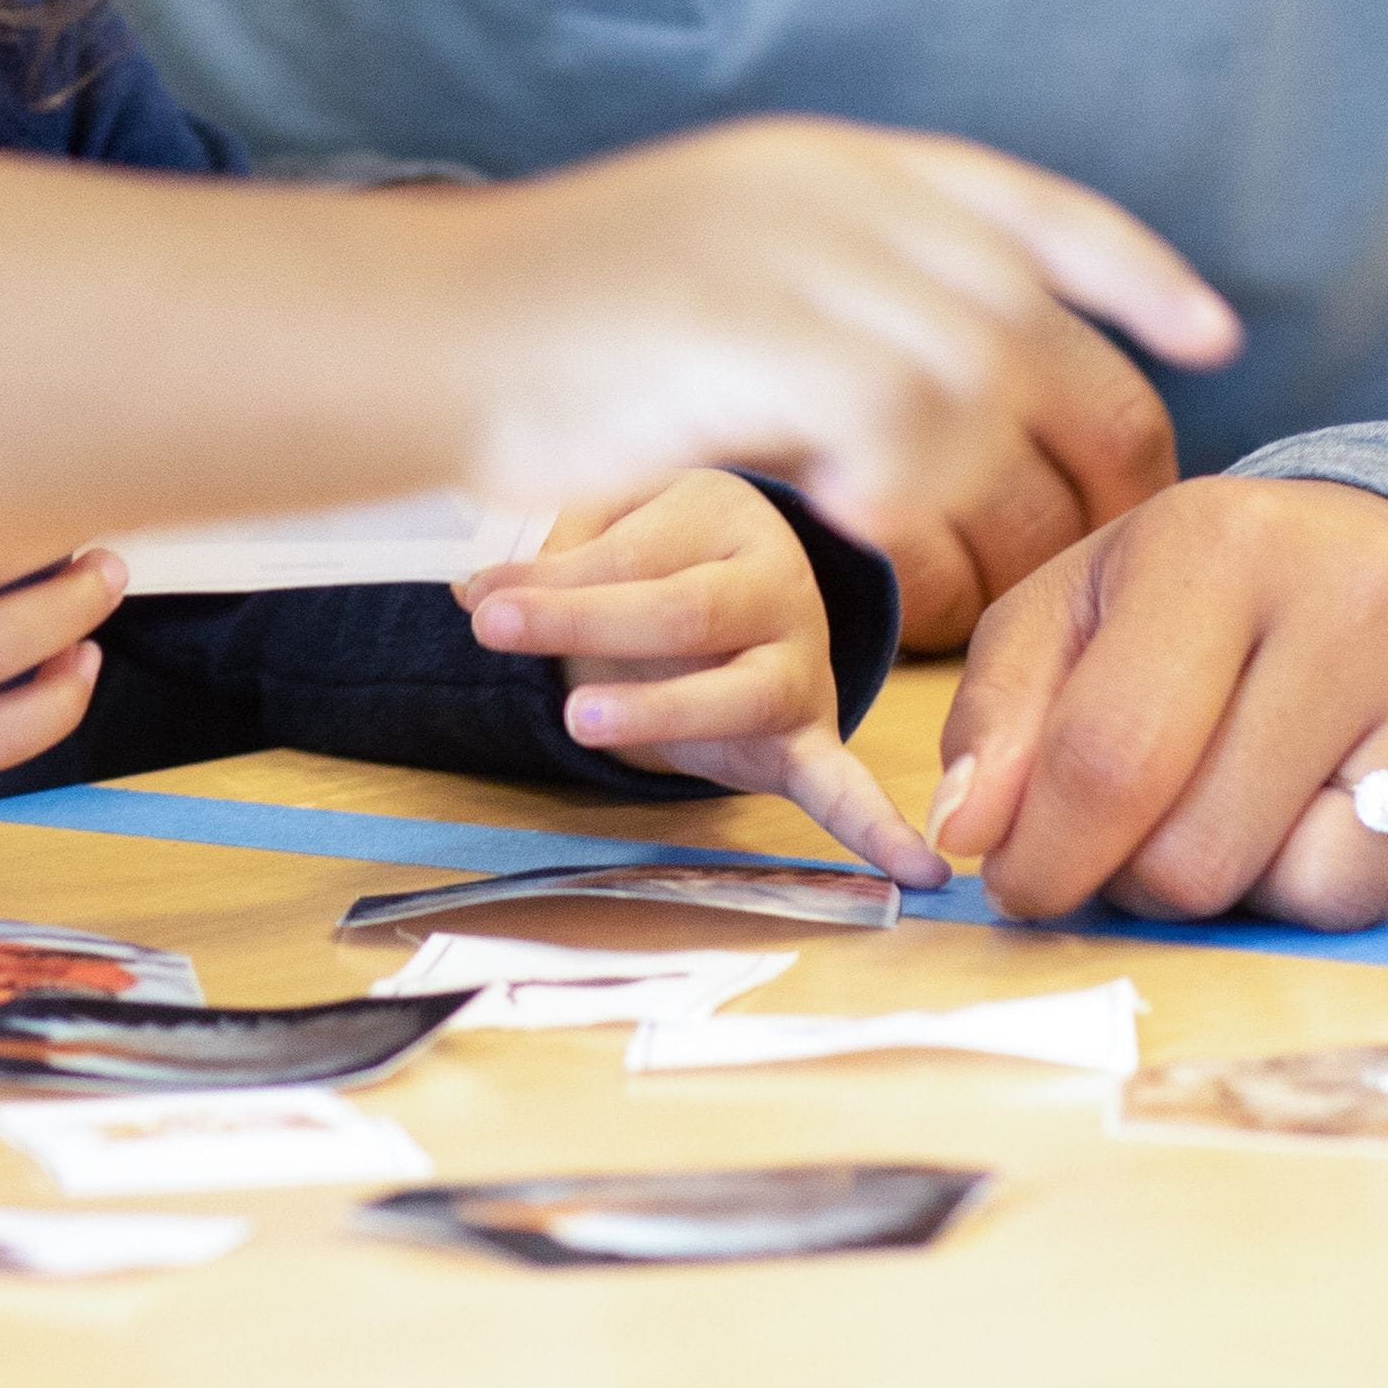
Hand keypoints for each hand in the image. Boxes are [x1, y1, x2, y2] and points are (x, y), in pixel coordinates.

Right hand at [459, 119, 1236, 638]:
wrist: (429, 330)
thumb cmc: (560, 320)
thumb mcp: (727, 248)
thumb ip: (846, 278)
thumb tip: (964, 349)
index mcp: (837, 166)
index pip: (1036, 207)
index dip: (1136, 272)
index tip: (1212, 336)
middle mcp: (843, 201)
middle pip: (1040, 324)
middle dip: (1098, 442)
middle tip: (1104, 537)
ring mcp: (810, 265)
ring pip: (986, 397)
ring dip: (995, 505)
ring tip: (959, 581)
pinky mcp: (776, 347)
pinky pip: (909, 447)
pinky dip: (910, 508)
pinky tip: (869, 543)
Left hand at [462, 471, 926, 879]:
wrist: (755, 570)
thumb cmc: (667, 549)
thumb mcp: (614, 526)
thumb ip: (554, 561)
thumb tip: (473, 596)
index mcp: (726, 517)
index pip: (634, 553)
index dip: (554, 579)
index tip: (477, 602)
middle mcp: (779, 588)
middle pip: (682, 611)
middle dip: (586, 623)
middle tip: (496, 630)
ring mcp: (801, 667)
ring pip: (738, 693)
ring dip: (659, 710)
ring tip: (579, 722)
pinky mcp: (808, 738)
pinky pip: (844, 784)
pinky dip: (876, 829)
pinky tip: (915, 870)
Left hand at [922, 477, 1387, 927]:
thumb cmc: (1222, 592)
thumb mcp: (1086, 607)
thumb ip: (1002, 712)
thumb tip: (965, 831)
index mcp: (1215, 540)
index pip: (1108, 758)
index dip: (1046, 856)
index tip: (1023, 884)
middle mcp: (1356, 589)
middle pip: (1200, 850)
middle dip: (1142, 881)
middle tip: (1145, 841)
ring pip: (1309, 893)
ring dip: (1248, 892)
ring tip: (1246, 814)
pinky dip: (1342, 883)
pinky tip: (1338, 809)